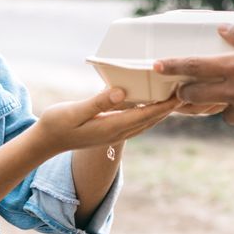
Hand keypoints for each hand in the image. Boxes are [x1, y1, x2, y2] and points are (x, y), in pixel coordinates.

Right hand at [38, 87, 180, 153]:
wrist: (46, 141)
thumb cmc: (57, 123)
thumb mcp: (75, 110)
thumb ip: (98, 101)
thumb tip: (121, 92)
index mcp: (111, 127)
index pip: (145, 115)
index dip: (165, 105)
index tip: (181, 94)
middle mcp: (117, 132)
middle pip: (150, 119)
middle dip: (169, 107)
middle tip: (187, 91)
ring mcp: (114, 134)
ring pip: (145, 122)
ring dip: (161, 111)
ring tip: (176, 97)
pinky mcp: (110, 131)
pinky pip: (136, 122)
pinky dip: (149, 113)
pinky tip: (152, 104)